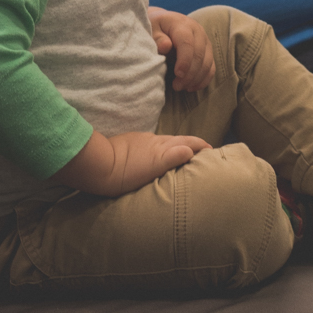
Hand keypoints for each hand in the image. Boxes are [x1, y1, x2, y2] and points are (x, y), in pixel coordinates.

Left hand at [53, 128, 211, 195]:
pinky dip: (168, 146)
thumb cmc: (125, 173)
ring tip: (188, 152)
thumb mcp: (151, 169)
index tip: (213, 151)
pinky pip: (157, 142)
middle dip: (195, 143)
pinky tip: (164, 152)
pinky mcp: (135, 142)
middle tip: (206, 150)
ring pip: (169, 140)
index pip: (188, 143)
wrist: (100, 165)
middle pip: (181, 139)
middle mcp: (156, 141)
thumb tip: (190, 150)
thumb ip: (171, 158)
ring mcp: (145, 141)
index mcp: (162, 148)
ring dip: (181, 144)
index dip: (201, 146)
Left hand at [149, 7, 215, 90]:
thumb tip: (166, 46)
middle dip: (189, 74)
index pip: (187, 42)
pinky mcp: (208, 51)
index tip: (177, 74)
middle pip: (199, 54)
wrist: (165, 23)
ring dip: (196, 78)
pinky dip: (203, 79)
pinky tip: (191, 87)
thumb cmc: (156, 28)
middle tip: (176, 86)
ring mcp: (205, 41)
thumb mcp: (152, 29)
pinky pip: (211, 67)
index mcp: (182, 24)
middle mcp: (197, 30)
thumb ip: (157, 38)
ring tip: (181, 87)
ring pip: (207, 62)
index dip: (184, 60)